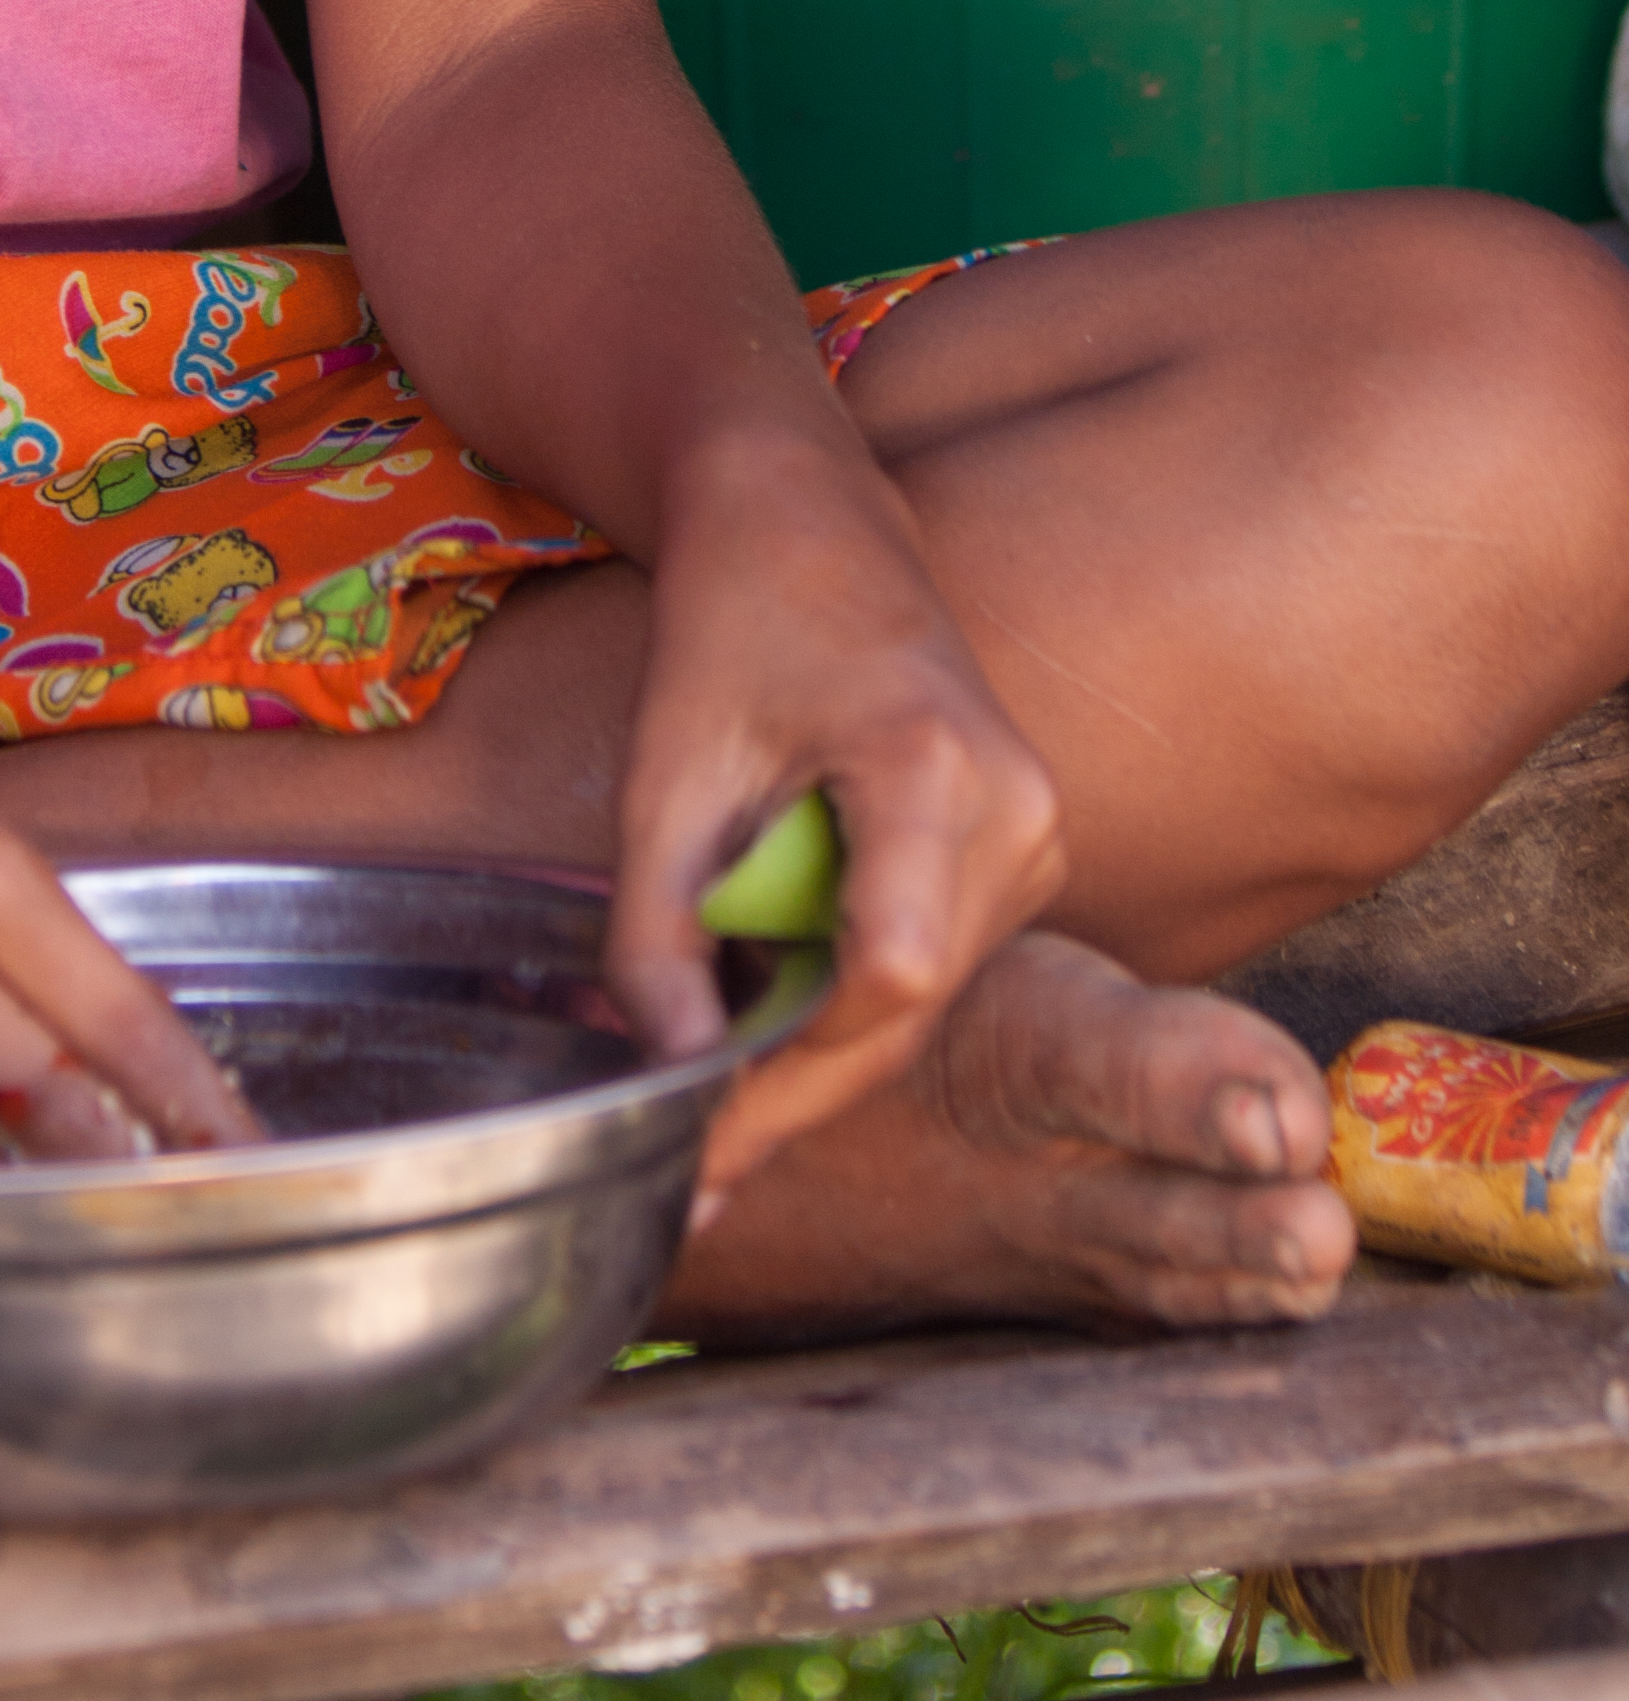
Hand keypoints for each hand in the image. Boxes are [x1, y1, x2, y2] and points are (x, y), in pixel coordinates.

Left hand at [602, 428, 1063, 1214]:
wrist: (807, 521)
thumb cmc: (730, 622)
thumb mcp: (666, 770)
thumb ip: (661, 926)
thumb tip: (670, 1073)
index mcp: (936, 764)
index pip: (885, 974)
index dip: (786, 1076)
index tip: (698, 1144)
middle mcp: (1020, 803)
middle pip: (911, 1007)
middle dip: (795, 1094)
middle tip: (693, 1179)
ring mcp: (1039, 827)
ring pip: (928, 998)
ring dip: (823, 1055)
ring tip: (715, 1112)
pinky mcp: (1027, 845)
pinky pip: (939, 959)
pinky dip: (855, 1004)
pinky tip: (770, 1033)